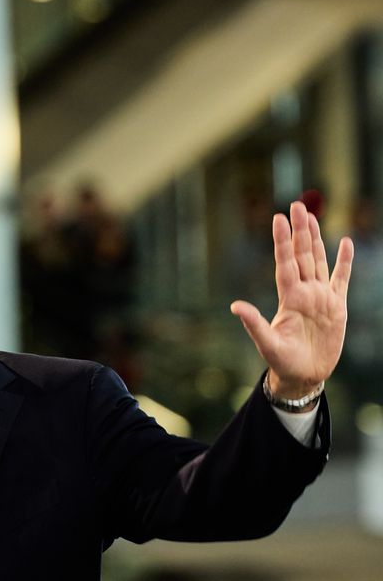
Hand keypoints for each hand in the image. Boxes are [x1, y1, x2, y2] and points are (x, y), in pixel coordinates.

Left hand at [230, 200, 352, 397]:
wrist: (304, 375)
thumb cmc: (282, 362)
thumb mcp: (267, 344)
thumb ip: (254, 324)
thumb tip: (236, 306)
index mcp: (288, 298)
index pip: (285, 263)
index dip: (282, 241)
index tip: (278, 218)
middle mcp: (304, 292)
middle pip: (302, 255)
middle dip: (299, 231)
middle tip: (296, 205)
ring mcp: (321, 297)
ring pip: (318, 260)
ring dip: (315, 239)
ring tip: (311, 217)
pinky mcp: (337, 305)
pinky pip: (342, 278)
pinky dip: (344, 261)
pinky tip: (344, 242)